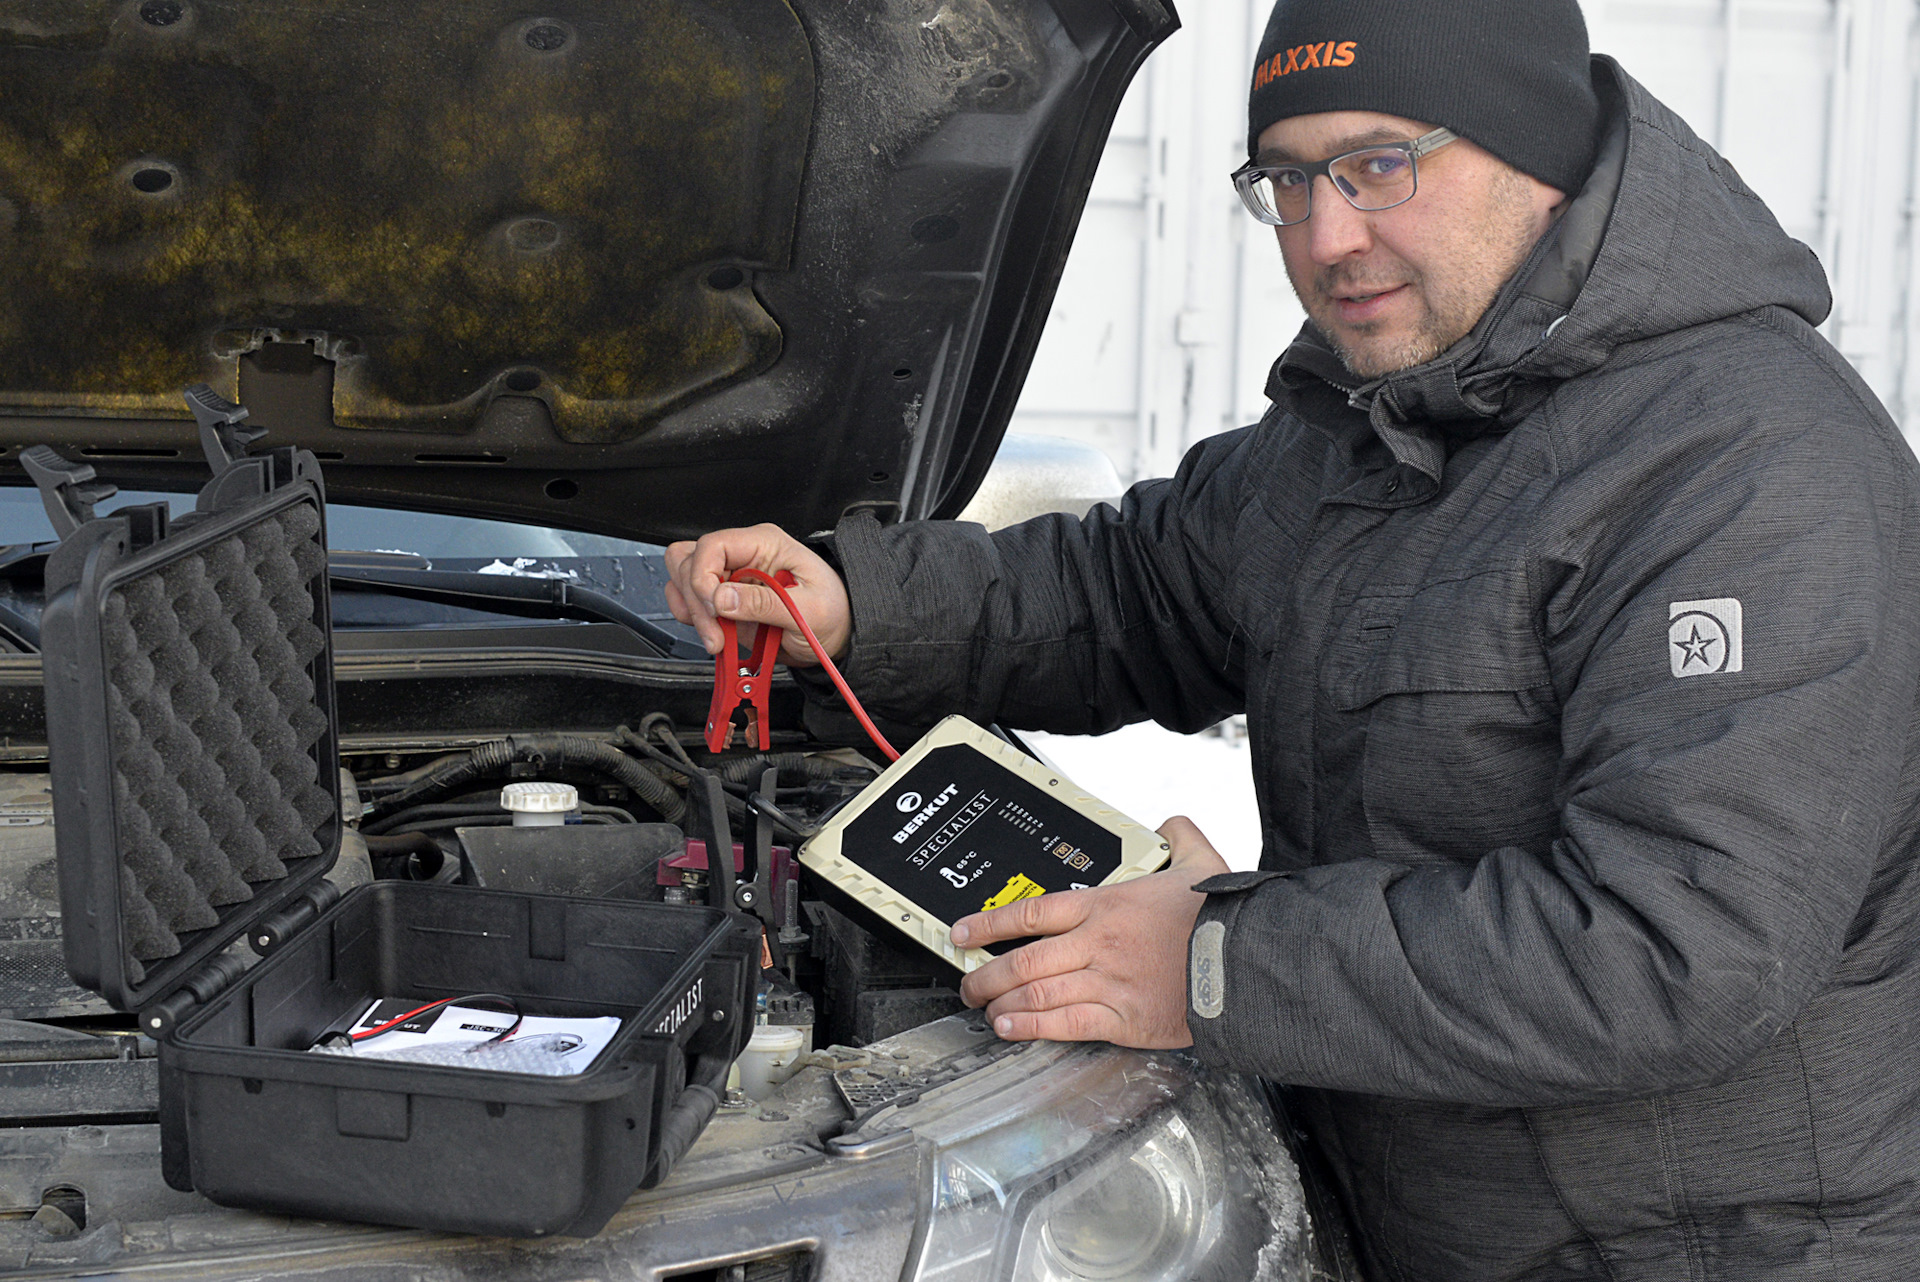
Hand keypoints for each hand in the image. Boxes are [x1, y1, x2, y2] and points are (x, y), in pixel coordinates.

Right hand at [664, 524, 851, 665]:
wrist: (837, 634)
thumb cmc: (833, 612)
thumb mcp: (808, 609)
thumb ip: (764, 603)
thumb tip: (723, 598)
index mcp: (765, 543)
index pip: (713, 545)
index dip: (704, 576)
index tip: (716, 608)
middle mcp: (742, 555)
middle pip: (689, 561)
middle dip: (697, 600)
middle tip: (717, 633)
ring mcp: (730, 578)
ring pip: (681, 578)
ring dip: (691, 611)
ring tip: (717, 638)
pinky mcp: (724, 601)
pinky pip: (689, 600)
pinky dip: (692, 619)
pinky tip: (714, 635)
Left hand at [950, 816, 1229, 1047]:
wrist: (1247, 963)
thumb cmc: (1221, 919)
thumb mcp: (1200, 863)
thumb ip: (1179, 838)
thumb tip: (1171, 825)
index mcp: (1107, 905)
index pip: (1032, 912)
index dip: (989, 924)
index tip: (962, 934)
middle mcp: (1098, 943)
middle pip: (1024, 960)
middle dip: (986, 974)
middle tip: (967, 983)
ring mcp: (1107, 982)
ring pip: (1036, 994)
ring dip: (1001, 1003)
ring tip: (984, 1008)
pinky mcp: (1123, 1019)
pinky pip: (1065, 1024)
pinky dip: (1031, 1028)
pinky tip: (1010, 1029)